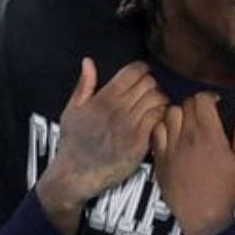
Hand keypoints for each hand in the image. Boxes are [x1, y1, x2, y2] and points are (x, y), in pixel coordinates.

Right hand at [37, 58, 167, 234]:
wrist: (76, 173)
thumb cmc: (74, 142)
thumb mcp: (72, 110)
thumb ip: (84, 85)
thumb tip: (88, 62)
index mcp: (103, 99)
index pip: (133, 72)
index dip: (142, 69)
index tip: (143, 74)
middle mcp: (118, 110)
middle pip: (150, 84)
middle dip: (152, 84)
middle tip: (149, 91)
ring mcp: (131, 127)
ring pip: (158, 100)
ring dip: (160, 100)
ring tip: (154, 105)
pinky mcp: (140, 143)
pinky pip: (160, 120)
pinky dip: (162, 117)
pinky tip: (155, 120)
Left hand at [152, 94, 234, 234]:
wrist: (203, 216)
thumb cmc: (225, 191)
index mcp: (210, 136)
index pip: (202, 100)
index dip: (210, 97)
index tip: (216, 104)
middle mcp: (187, 138)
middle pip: (185, 104)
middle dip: (196, 104)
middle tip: (204, 114)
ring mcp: (170, 148)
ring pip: (168, 114)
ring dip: (179, 113)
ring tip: (188, 122)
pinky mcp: (160, 159)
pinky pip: (155, 132)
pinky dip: (163, 127)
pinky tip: (172, 134)